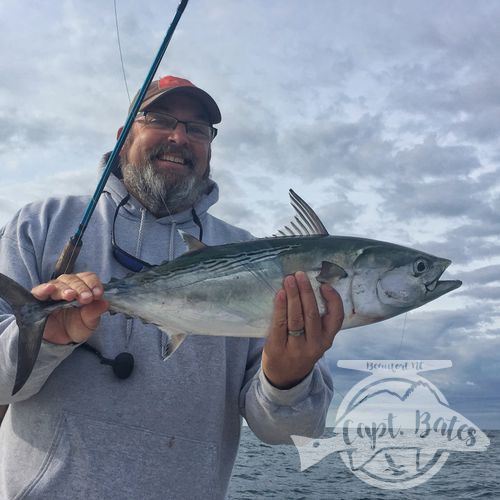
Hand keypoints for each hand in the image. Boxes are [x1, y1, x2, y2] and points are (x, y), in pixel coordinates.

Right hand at [31, 272, 108, 344]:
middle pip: (75, 280)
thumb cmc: (77, 326)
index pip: (89, 278)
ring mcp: (53, 291)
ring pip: (59, 283)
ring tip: (71, 295)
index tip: (98, 294)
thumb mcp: (89, 322)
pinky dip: (44, 288)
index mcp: (83, 287)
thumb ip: (95, 312)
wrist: (60, 340)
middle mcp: (68, 286)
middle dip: (82, 288)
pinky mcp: (38, 298)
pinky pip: (39, 290)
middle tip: (86, 298)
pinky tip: (50, 288)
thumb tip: (105, 303)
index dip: (94, 284)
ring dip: (66, 289)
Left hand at [262, 271, 343, 388]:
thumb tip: (308, 287)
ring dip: (293, 296)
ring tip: (289, 280)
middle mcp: (314, 345)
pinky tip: (280, 294)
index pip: (336, 318)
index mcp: (327, 340)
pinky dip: (280, 307)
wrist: (284, 378)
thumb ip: (316, 320)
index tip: (324, 285)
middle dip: (306, 292)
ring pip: (296, 318)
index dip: (332, 300)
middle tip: (300, 275)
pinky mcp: (277, 348)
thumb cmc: (301, 350)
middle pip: (312, 314)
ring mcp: (295, 348)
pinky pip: (279, 324)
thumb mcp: (316, 340)